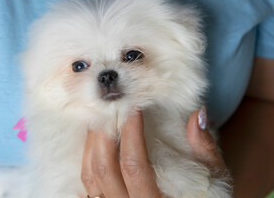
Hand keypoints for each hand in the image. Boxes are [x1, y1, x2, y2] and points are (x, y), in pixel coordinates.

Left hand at [81, 108, 228, 197]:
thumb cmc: (203, 197)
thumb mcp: (211, 179)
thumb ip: (205, 151)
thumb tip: (196, 115)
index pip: (134, 165)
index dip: (131, 133)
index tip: (134, 109)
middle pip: (104, 168)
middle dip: (105, 134)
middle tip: (111, 109)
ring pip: (90, 175)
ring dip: (92, 144)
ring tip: (101, 121)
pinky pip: (86, 184)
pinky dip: (87, 160)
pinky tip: (94, 143)